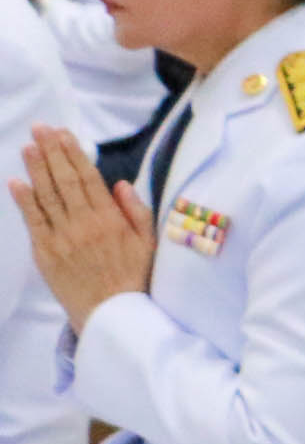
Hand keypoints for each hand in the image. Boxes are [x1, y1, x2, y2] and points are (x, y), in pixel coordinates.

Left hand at [13, 126, 153, 329]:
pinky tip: (16, 182)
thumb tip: (121, 184)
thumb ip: (137, 211)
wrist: (112, 315)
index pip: (88, 177)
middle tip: (40, 129)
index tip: (63, 133)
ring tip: (28, 146)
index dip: (74, 153)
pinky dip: (24, 200)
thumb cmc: (134, 278)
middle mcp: (84, 224)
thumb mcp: (149, 243)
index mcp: (111, 219)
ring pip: (47, 196)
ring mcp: (62, 238)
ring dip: (36, 169)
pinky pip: (33, 221)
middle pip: (64, 180)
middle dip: (51, 152)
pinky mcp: (46, 252)